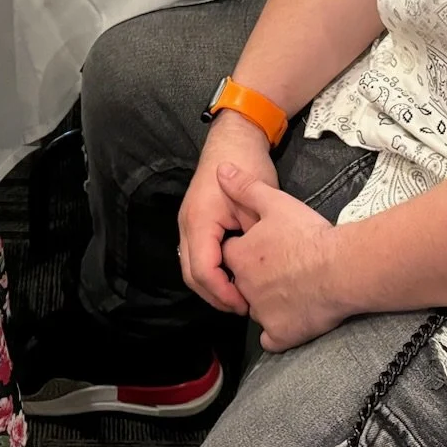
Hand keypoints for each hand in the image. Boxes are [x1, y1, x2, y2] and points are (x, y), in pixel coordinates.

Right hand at [176, 113, 278, 315]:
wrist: (236, 138)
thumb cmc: (249, 165)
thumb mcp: (258, 202)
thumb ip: (253, 238)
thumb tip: (256, 274)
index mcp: (200, 221)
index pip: (202, 270)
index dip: (222, 293)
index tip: (244, 304)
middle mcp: (187, 224)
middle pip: (190, 274)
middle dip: (215, 295)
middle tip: (242, 308)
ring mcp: (187, 223)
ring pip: (190, 266)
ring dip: (211, 286)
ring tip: (237, 297)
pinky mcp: (194, 222)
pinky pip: (196, 255)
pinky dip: (210, 271)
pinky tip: (231, 278)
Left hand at [217, 161, 350, 351]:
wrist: (341, 268)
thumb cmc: (309, 235)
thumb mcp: (276, 202)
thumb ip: (245, 187)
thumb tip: (220, 170)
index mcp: (240, 256)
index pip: (229, 254)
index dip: (245, 248)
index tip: (264, 246)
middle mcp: (245, 288)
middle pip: (241, 283)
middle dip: (255, 277)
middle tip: (282, 268)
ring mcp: (262, 314)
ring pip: (257, 309)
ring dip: (268, 302)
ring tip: (293, 290)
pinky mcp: (281, 334)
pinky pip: (272, 339)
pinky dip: (279, 332)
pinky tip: (292, 319)